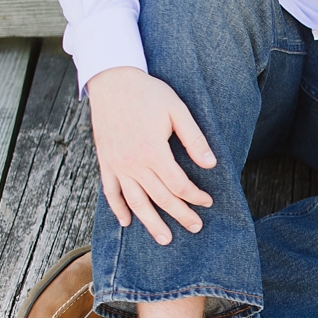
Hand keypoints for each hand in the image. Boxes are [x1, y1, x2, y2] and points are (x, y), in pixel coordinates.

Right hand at [87, 66, 215, 244]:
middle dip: (180, 214)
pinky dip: (118, 208)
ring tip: (164, 239)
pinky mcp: (105, 161)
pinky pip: (110, 191)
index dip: (195, 196)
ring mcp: (117, 164)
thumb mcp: (177, 111)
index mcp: (153, 151)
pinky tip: (127, 222)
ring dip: (150, 222)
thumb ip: (194, 139)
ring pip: (135, 201)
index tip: (208, 202)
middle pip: (160, 197)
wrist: (111, 79)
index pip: (179, 184)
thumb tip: (211, 164)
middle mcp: (133, 162)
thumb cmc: (148, 93)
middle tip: (196, 227)